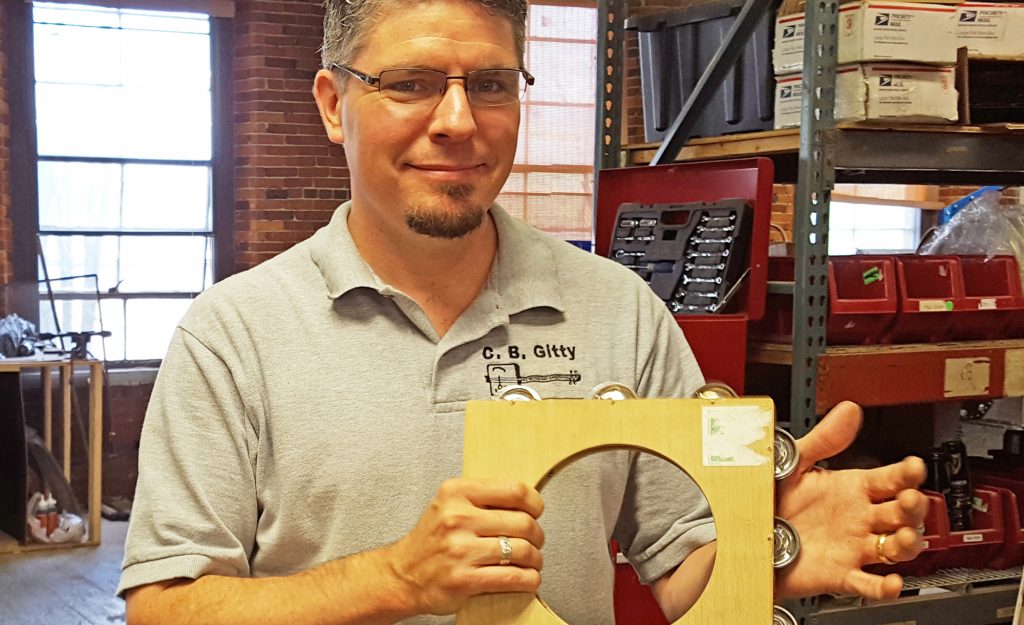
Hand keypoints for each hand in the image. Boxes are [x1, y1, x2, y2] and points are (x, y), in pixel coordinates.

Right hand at [385, 478, 544, 615]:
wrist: (402, 575)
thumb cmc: (431, 540)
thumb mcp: (448, 504)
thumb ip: (482, 498)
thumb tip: (526, 499)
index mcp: (456, 493)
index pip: (514, 489)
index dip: (534, 502)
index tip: (536, 511)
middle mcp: (457, 518)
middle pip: (523, 522)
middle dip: (537, 535)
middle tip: (535, 541)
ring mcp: (460, 550)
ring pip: (522, 550)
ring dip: (535, 559)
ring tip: (532, 561)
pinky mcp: (464, 580)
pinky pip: (513, 577)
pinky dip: (528, 579)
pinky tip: (527, 578)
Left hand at [774, 401, 927, 599]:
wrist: (746, 534)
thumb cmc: (773, 500)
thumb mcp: (795, 464)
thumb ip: (823, 438)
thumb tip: (847, 412)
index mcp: (851, 488)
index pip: (891, 478)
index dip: (907, 473)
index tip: (914, 466)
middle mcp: (858, 518)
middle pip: (902, 513)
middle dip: (913, 506)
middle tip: (911, 499)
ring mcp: (853, 546)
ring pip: (895, 548)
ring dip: (907, 544)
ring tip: (906, 537)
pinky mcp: (840, 573)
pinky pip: (867, 583)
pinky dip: (883, 587)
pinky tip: (892, 582)